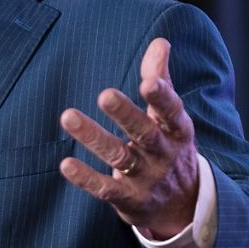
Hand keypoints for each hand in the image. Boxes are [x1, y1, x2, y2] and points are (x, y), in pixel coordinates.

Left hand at [59, 38, 199, 239]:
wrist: (183, 206)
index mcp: (177, 130)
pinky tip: (65, 164)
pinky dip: (86, 178)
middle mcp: (164, 154)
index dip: (162, 97)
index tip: (149, 81)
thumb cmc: (170, 148)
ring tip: (68, 116)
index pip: (172, 112)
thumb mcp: (172, 117)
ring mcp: (146, 178)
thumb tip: (160, 41)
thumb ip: (161, 80)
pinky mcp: (129, 199)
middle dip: (126, 115)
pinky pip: (105, 188)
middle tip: (105, 94)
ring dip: (93, 137)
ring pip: (119, 157)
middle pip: (144, 133)